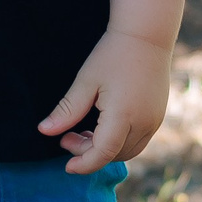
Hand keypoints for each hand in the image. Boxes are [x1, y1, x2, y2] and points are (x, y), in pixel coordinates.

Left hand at [38, 29, 172, 173]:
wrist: (147, 35)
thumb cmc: (113, 54)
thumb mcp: (86, 81)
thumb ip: (67, 110)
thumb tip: (44, 131)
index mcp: (123, 114)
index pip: (103, 152)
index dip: (84, 164)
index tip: (67, 166)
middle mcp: (143, 122)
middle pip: (114, 154)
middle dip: (89, 153)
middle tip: (67, 137)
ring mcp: (154, 121)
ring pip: (128, 151)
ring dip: (105, 150)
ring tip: (83, 131)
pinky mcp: (158, 116)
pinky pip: (138, 141)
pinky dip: (119, 142)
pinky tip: (103, 126)